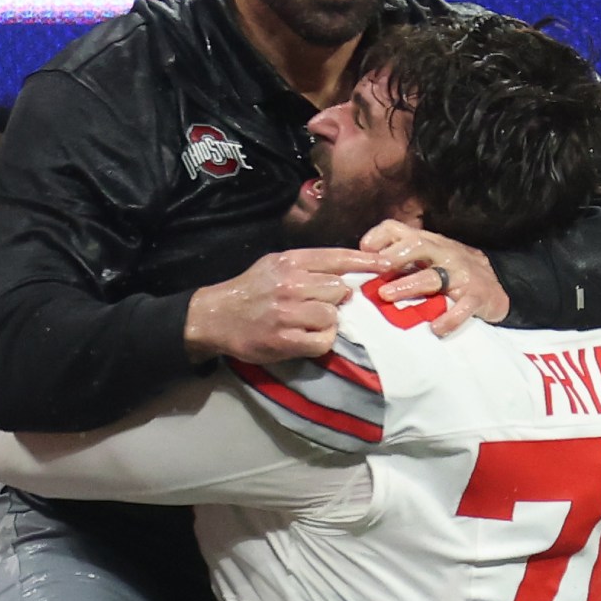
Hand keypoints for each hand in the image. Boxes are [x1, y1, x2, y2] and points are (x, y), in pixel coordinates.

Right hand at [185, 248, 380, 366]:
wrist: (215, 317)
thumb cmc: (249, 290)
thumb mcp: (274, 264)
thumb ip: (307, 265)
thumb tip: (345, 270)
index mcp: (290, 261)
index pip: (338, 258)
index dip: (366, 262)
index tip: (386, 265)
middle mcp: (291, 283)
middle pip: (340, 289)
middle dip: (337, 299)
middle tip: (322, 306)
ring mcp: (287, 312)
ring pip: (332, 315)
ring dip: (328, 322)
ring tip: (311, 323)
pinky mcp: (284, 339)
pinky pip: (322, 340)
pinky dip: (321, 342)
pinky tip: (307, 339)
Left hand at [362, 221, 510, 335]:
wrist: (495, 287)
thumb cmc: (451, 274)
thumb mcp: (426, 260)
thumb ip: (398, 262)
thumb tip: (360, 269)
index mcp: (427, 244)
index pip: (399, 229)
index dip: (380, 236)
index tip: (364, 249)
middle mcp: (443, 253)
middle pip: (418, 244)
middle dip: (396, 255)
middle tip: (377, 268)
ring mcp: (461, 274)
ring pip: (433, 276)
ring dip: (409, 285)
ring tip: (387, 295)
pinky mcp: (477, 296)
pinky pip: (463, 307)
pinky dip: (450, 319)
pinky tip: (436, 329)